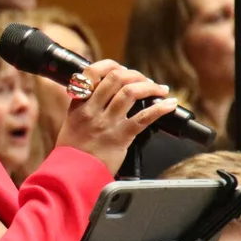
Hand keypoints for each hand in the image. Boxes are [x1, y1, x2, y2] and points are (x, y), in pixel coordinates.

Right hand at [55, 60, 175, 172]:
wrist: (71, 174)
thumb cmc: (73, 151)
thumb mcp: (71, 122)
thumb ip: (85, 106)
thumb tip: (105, 93)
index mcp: (78, 104)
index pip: (92, 72)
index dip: (111, 65)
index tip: (123, 70)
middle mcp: (92, 110)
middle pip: (116, 78)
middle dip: (135, 74)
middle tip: (145, 80)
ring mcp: (106, 123)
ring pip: (131, 92)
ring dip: (150, 87)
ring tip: (159, 89)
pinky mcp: (120, 137)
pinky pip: (144, 118)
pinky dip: (161, 109)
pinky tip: (169, 105)